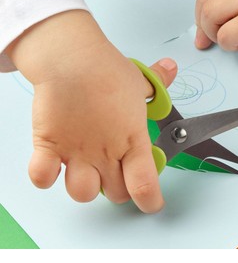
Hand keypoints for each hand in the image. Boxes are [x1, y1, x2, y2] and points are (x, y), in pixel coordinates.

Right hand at [6, 10, 177, 212]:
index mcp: (132, 140)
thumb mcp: (140, 79)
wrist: (73, 59)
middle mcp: (106, 152)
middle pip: (115, 194)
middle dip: (118, 190)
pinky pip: (43, 177)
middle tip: (116, 172)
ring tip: (86, 169)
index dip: (150, 201)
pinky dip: (46, 176)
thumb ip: (158, 82)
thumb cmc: (106, 69)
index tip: (151, 202)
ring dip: (85, 187)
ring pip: (82, 193)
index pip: (145, 186)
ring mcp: (77, 151)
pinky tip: (53, 165)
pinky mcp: (50, 145)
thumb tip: (170, 68)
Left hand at [195, 0, 237, 51]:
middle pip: (203, 0)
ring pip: (209, 14)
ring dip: (215, 33)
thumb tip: (200, 36)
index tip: (212, 25)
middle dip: (204, 23)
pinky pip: (226, 34)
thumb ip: (228, 9)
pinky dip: (229, 44)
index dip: (203, 8)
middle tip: (220, 35)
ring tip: (233, 38)